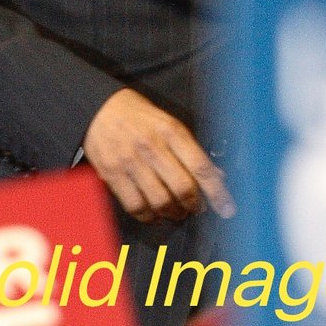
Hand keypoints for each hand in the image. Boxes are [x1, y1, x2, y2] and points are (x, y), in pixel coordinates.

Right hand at [82, 88, 233, 223]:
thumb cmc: (139, 116)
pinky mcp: (112, 175)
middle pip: (182, 188)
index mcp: (171, 131)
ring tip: (176, 212)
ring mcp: (130, 162)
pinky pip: (135, 206)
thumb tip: (216, 176)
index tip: (227, 208)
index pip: (201, 166)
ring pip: (159, 201)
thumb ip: (191, 150)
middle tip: (195, 208)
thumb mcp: (169, 123)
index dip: (217, 192)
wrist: (98, 109)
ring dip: (173, 213)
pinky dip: (148, 216)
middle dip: (194, 205)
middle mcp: (152, 147)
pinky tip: (154, 213)